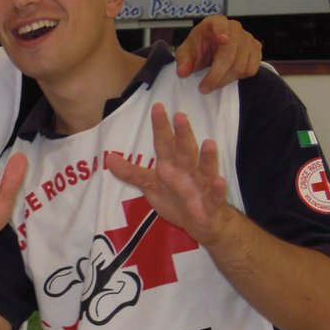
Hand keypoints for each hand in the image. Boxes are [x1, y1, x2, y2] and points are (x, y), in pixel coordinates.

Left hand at [104, 103, 230, 245]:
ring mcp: (201, 187)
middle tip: (180, 115)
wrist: (200, 222)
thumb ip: (131, 172)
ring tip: (209, 142)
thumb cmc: (175, 198)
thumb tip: (109, 158)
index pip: (164, 144)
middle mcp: (187, 172)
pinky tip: (220, 181)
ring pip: (205, 170)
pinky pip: (215, 197)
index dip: (160, 127)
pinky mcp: (210, 205)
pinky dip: (218, 190)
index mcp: (171, 166)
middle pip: (185, 151)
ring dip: (207, 158)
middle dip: (183, 135)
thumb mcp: (150, 185)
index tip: (157, 106)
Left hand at [176, 15, 262, 92]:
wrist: (212, 49)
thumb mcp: (186, 52)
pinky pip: (251, 69)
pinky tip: (228, 76)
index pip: (219, 24)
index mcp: (215, 22)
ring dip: (225, 80)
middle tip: (204, 88)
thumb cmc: (199, 47)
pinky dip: (239, 77)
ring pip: (240, 65)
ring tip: (213, 85)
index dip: (221, 31)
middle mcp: (234, 27)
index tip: (222, 39)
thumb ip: (183, 61)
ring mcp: (248, 38)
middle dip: (216, 75)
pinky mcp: (256, 50)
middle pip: (229, 54)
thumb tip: (182, 72)